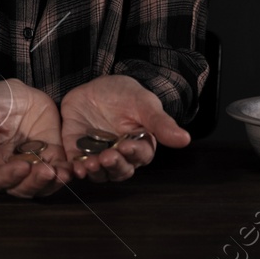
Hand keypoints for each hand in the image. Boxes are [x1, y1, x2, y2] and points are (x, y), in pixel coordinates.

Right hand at [0, 79, 71, 197]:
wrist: (12, 94)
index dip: (9, 176)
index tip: (23, 166)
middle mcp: (9, 169)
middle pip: (21, 187)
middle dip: (36, 181)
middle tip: (48, 171)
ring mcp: (31, 165)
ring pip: (42, 184)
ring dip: (53, 182)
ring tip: (64, 173)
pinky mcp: (50, 156)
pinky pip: (59, 170)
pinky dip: (66, 172)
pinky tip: (73, 167)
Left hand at [58, 75, 189, 182]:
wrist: (97, 86)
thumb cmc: (126, 94)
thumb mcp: (144, 103)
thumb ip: (160, 123)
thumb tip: (184, 139)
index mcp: (140, 145)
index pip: (140, 155)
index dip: (133, 152)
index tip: (126, 145)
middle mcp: (120, 155)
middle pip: (120, 170)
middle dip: (114, 165)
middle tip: (107, 157)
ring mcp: (98, 155)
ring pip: (99, 172)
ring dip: (95, 171)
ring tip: (90, 165)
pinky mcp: (76, 151)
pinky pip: (77, 166)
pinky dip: (76, 170)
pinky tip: (75, 169)